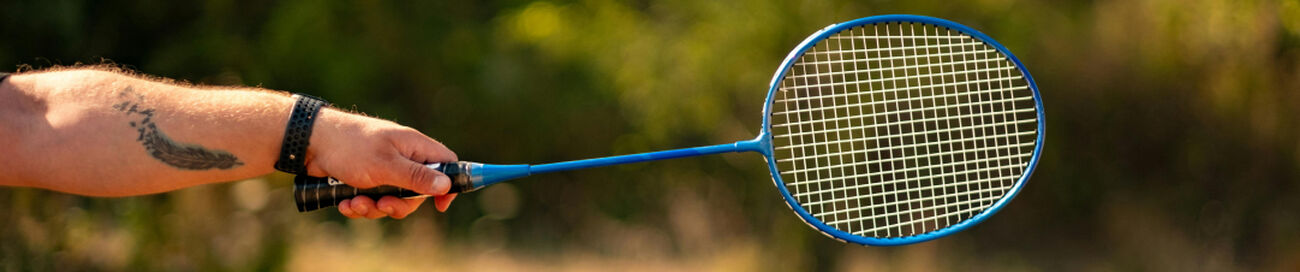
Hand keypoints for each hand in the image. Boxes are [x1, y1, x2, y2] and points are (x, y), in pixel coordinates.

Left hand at [303, 108, 457, 218]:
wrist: (310, 143)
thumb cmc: (350, 147)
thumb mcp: (386, 165)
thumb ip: (417, 177)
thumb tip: (446, 185)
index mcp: (414, 146)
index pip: (446, 163)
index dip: (448, 184)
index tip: (440, 205)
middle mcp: (402, 157)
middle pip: (418, 190)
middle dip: (399, 204)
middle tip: (383, 204)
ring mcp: (384, 168)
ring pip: (393, 199)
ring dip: (374, 207)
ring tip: (354, 202)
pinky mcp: (366, 178)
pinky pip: (373, 199)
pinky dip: (359, 205)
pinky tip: (345, 203)